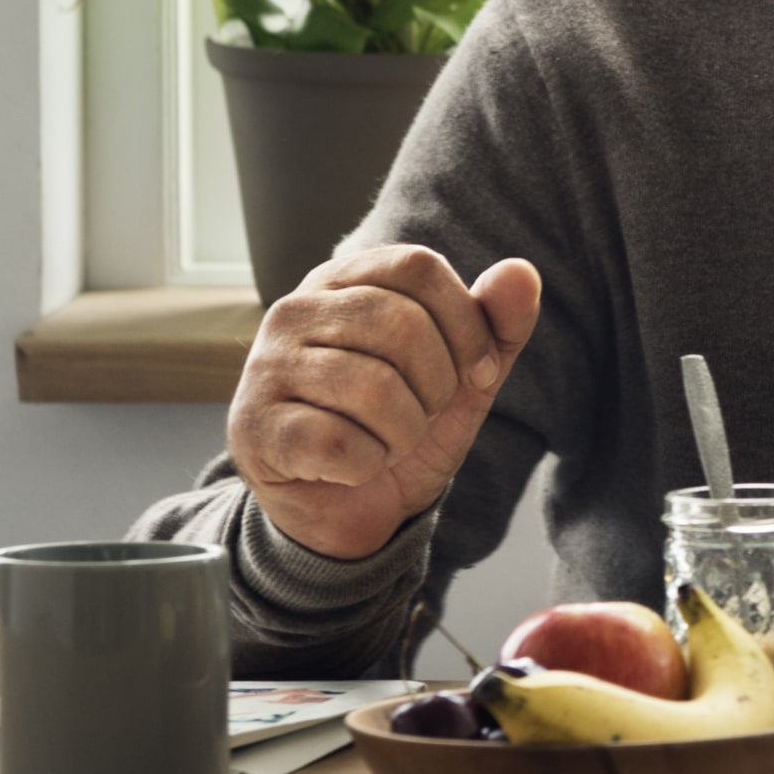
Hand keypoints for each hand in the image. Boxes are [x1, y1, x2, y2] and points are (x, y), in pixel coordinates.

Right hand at [228, 246, 540, 561]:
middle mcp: (295, 310)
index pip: (420, 267)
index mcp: (345, 279)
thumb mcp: (465, 373)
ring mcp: (265, 367)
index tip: (475, 371)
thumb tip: (521, 272)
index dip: (466, 325)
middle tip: (421, 414)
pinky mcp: (252, 427)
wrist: (351, 506)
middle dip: (437, 386)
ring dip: (404, 432)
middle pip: (401, 325)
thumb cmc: (404, 422)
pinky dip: (366, 465)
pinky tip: (350, 466)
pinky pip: (338, 443)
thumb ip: (496, 324)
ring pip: (373, 387)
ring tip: (387, 440)